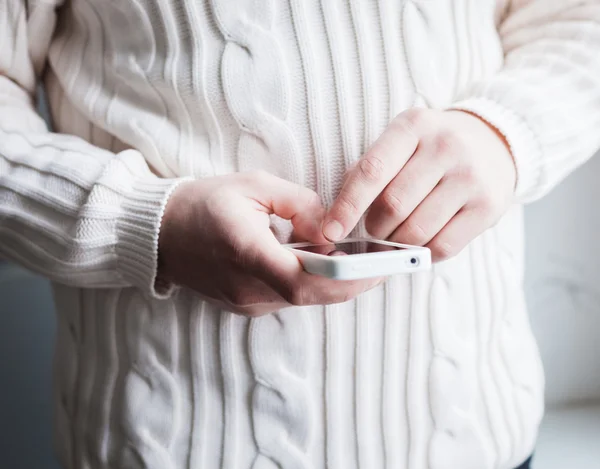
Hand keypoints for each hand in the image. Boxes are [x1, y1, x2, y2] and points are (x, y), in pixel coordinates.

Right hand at [158, 171, 380, 315]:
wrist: (162, 233)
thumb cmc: (206, 203)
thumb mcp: (255, 186)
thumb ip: (300, 205)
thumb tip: (330, 231)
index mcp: (247, 252)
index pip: (305, 280)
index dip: (347, 277)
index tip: (377, 266)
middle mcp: (247, 287)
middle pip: (313, 296)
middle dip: (354, 281)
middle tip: (383, 261)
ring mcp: (246, 302)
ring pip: (305, 300)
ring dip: (335, 282)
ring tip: (359, 257)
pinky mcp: (246, 306)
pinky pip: (289, 299)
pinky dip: (312, 284)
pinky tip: (324, 263)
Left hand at [322, 108, 515, 260]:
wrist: (494, 142)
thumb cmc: (431, 148)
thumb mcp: (399, 141)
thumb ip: (367, 171)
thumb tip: (337, 218)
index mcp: (413, 126)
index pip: (372, 172)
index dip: (347, 207)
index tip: (330, 232)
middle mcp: (446, 147)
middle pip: (393, 206)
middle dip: (374, 228)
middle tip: (374, 229)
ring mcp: (471, 177)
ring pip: (416, 231)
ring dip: (397, 243)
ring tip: (397, 234)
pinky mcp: (489, 206)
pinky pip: (443, 246)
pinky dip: (422, 253)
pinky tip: (421, 241)